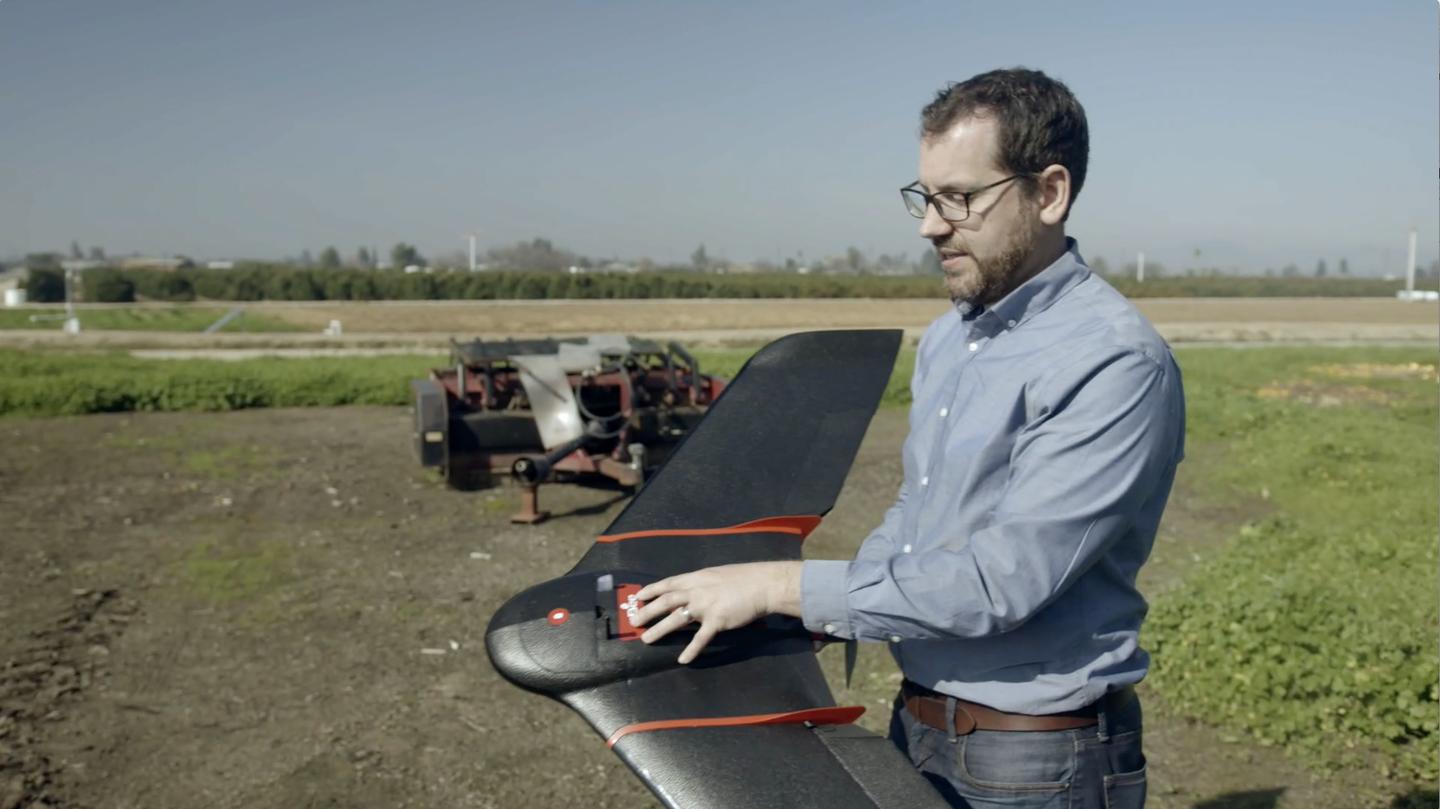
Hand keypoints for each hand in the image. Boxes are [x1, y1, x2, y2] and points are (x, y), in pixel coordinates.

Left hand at [632, 561, 801, 664]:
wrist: (763, 584)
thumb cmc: (743, 578)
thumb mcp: (716, 575)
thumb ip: (701, 584)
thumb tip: (689, 592)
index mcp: (696, 578)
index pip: (667, 584)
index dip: (651, 591)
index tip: (637, 598)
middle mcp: (696, 591)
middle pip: (665, 602)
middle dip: (647, 612)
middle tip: (634, 622)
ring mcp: (705, 606)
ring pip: (676, 619)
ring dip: (659, 630)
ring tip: (646, 640)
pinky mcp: (717, 621)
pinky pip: (700, 638)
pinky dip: (691, 650)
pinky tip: (682, 659)